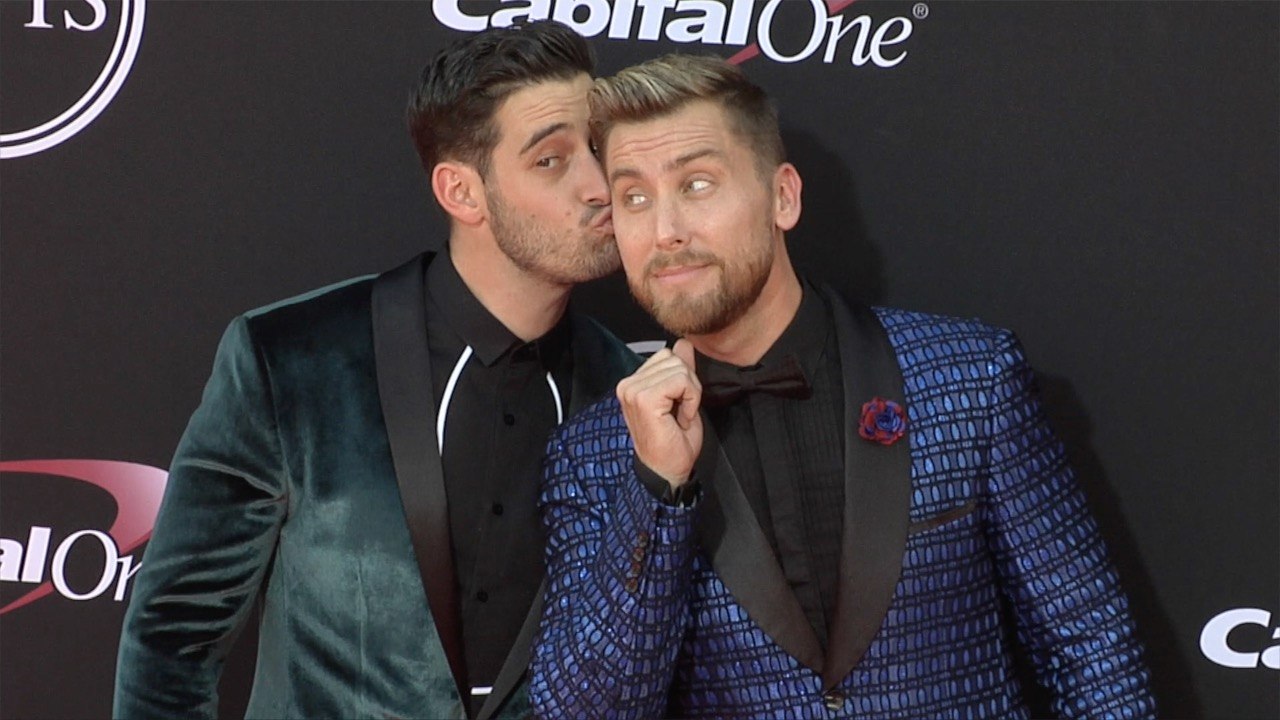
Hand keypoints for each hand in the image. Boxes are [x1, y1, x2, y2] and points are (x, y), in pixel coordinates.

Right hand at [616, 339, 702, 487]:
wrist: (666, 471)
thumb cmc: (672, 442)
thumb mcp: (682, 398)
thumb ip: (681, 369)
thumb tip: (684, 343)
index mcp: (633, 383)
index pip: (667, 356)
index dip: (683, 379)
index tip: (678, 407)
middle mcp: (628, 384)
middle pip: (673, 358)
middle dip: (688, 385)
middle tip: (680, 413)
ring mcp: (633, 390)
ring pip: (679, 368)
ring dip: (690, 393)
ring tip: (679, 416)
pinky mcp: (644, 398)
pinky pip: (681, 380)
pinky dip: (690, 398)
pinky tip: (681, 418)